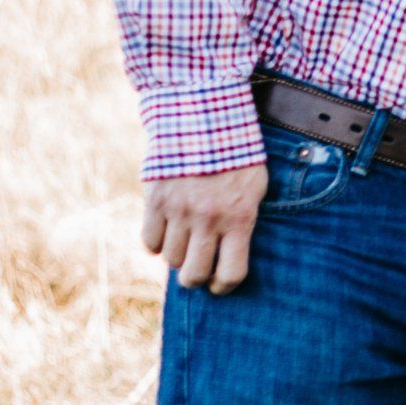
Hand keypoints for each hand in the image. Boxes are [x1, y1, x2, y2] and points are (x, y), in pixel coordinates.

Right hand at [141, 165, 268, 293]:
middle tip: (198, 266)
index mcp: (240, 217)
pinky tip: (168, 228)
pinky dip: (157, 241)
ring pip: (170, 260)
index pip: (231, 273)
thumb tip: (229, 256)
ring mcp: (179, 211)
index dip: (224, 286)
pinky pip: (150, 242)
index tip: (219, 283)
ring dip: (178, 254)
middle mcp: (208, 219)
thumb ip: (243, 220)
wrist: (206, 118)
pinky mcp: (156, 201)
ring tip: (186, 237)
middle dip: (195, 277)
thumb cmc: (238, 156)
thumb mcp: (255, 187)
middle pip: (192, 276)